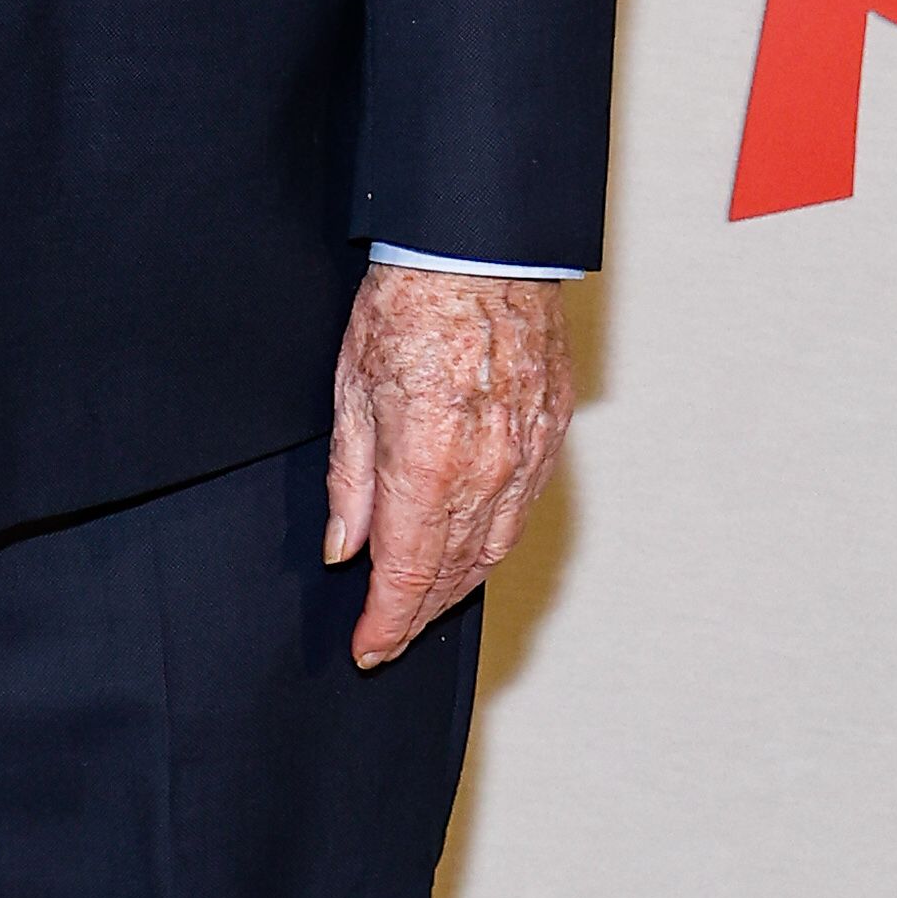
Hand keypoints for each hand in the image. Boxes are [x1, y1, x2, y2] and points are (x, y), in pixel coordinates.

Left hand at [325, 271, 573, 669]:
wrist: (478, 249)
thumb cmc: (409, 304)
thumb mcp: (351, 392)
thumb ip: (350, 480)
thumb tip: (345, 547)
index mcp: (428, 466)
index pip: (409, 575)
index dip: (387, 622)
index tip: (369, 648)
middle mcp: (487, 472)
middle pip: (454, 572)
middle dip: (419, 613)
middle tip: (390, 634)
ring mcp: (527, 455)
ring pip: (495, 548)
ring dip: (459, 584)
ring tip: (426, 603)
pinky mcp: (551, 434)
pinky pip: (523, 508)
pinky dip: (494, 540)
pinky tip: (473, 547)